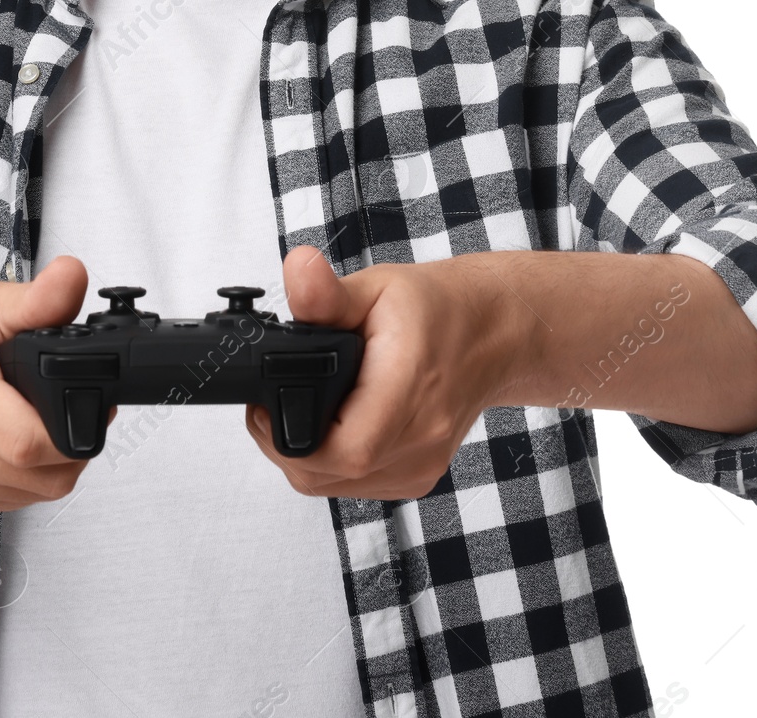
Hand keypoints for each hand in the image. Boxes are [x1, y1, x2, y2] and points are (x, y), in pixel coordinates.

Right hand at [0, 255, 102, 512]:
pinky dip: (27, 480)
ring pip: (27, 494)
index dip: (69, 432)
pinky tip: (22, 445)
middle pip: (32, 473)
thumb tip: (73, 277)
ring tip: (47, 423)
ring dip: (51, 467)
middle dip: (71, 448)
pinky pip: (7, 503)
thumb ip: (39, 297)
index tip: (89, 408)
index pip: (23, 441)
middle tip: (76, 412)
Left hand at [245, 245, 514, 500]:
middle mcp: (421, 440)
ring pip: (337, 486)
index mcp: (410, 389)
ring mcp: (421, 466)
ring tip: (306, 406)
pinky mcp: (417, 477)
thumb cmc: (437, 309)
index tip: (266, 406)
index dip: (288, 436)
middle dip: (285, 443)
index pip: (344, 448)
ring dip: (308, 455)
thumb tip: (297, 269)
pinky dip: (334, 463)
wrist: (490, 333)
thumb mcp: (376, 287)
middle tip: (273, 403)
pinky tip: (335, 424)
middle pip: (328, 475)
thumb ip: (328, 294)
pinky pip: (357, 486)